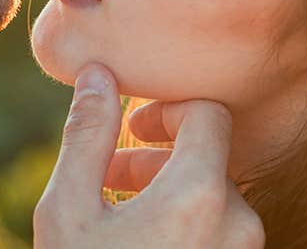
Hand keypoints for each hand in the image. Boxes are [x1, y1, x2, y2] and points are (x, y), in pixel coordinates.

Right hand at [33, 64, 264, 247]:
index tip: (132, 130)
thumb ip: (87, 135)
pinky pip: (218, 232)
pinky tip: (138, 241)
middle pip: (210, 157)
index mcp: (200, 195)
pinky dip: (184, 223)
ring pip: (214, 197)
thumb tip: (97, 74)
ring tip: (115, 212)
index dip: (168, 111)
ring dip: (167, 191)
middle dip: (157, 156)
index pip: (209, 113)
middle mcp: (238, 224)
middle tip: (109, 173)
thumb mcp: (68, 210)